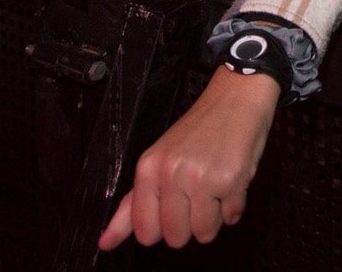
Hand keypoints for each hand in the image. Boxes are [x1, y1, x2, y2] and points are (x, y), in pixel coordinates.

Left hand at [98, 67, 279, 249]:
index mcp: (148, 170)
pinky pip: (232, 218)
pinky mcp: (230, 180)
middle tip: (197, 195)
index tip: (171, 210)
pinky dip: (234, 207)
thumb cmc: (200, 130)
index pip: (145, 230)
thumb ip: (133, 204)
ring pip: (204, 233)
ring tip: (215, 188)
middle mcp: (171, 174)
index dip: (161, 227)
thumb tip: (105, 242)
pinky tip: (231, 182)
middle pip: (175, 238)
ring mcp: (201, 178)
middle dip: (190, 225)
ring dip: (214, 217)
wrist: (235, 98)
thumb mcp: (158, 161)